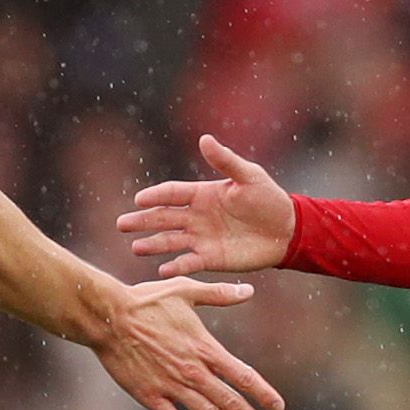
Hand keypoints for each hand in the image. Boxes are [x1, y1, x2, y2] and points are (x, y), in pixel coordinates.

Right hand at [93, 276, 287, 409]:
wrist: (109, 317)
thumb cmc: (146, 300)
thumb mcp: (186, 290)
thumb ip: (219, 294)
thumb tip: (248, 290)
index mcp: (205, 348)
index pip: (243, 376)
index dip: (263, 393)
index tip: (278, 406)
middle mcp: (192, 371)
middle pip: (230, 402)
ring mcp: (171, 385)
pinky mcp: (149, 395)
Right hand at [118, 135, 295, 276]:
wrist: (287, 230)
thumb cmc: (268, 198)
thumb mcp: (248, 176)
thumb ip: (225, 161)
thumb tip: (204, 138)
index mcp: (202, 194)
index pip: (172, 194)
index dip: (155, 196)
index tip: (138, 199)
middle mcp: (197, 216)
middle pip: (164, 218)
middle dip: (143, 221)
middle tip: (121, 224)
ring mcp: (202, 238)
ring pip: (171, 241)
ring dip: (153, 244)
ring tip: (135, 247)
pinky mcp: (211, 258)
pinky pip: (189, 262)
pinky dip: (176, 266)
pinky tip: (162, 270)